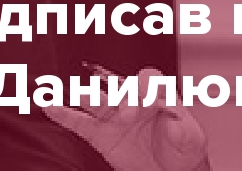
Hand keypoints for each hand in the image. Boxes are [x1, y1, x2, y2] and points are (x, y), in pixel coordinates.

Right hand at [43, 68, 208, 170]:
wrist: (172, 170)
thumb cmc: (185, 149)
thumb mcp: (193, 138)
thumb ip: (182, 126)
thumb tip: (174, 118)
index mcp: (157, 95)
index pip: (147, 80)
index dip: (143, 89)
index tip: (142, 107)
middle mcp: (133, 101)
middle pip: (117, 86)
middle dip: (113, 92)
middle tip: (117, 111)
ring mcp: (114, 117)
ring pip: (95, 100)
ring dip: (82, 94)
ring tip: (64, 88)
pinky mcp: (101, 135)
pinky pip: (80, 122)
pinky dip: (63, 114)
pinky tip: (49, 106)